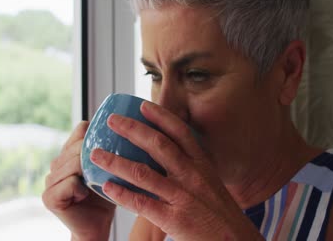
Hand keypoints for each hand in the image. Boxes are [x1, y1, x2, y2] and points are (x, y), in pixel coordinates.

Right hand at [42, 121, 115, 239]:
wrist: (98, 225)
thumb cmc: (108, 195)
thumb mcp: (112, 166)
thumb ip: (113, 148)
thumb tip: (132, 126)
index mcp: (70, 152)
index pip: (81, 130)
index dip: (96, 136)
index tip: (111, 147)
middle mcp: (57, 163)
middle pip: (77, 146)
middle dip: (95, 156)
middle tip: (104, 172)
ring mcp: (50, 180)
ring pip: (73, 163)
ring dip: (89, 174)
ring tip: (94, 184)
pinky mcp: (49, 197)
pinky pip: (69, 182)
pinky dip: (81, 188)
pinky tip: (85, 195)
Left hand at [89, 102, 262, 240]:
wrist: (235, 240)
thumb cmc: (219, 212)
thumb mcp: (210, 181)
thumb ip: (191, 167)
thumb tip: (168, 154)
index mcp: (202, 164)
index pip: (180, 133)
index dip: (160, 117)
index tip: (142, 106)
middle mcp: (192, 175)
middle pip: (158, 145)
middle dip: (132, 130)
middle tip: (112, 121)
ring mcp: (183, 196)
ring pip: (143, 173)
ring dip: (116, 162)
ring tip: (96, 154)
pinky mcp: (174, 219)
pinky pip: (142, 203)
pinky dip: (123, 194)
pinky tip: (107, 187)